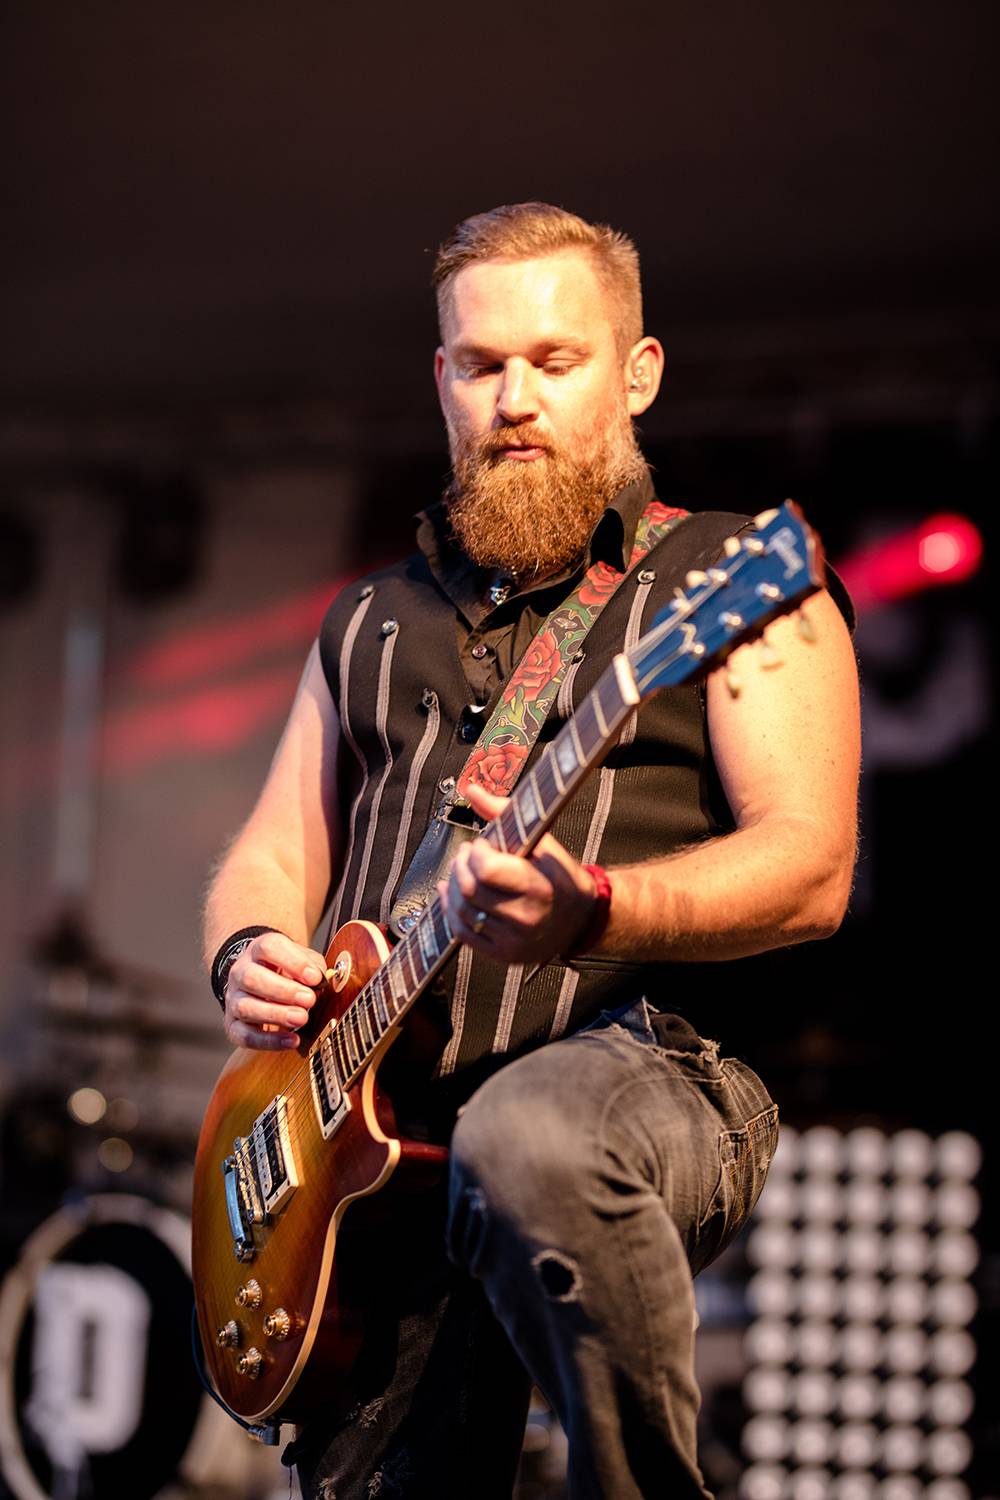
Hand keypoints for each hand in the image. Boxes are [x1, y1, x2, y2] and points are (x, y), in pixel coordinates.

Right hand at [223, 931, 327, 1050]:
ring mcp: (233, 999)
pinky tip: (292, 1040)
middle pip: (252, 978)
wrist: (260, 981)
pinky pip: (244, 1035)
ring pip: (245, 1007)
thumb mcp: (302, 960)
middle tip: (309, 1000)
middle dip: (284, 991)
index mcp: (258, 950)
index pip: (269, 948)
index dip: (293, 962)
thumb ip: (313, 966)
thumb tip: (322, 980)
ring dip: (276, 1014)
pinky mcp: (233, 1025)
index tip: (314, 978)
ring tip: (302, 1018)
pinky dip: (269, 1041)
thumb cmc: (286, 970)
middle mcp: (241, 972)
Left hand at [438, 783, 596, 966]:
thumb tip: (474, 790)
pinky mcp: (501, 954)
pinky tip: (452, 893)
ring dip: (453, 885)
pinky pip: (461, 933)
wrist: (580, 920)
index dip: (477, 852)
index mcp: (540, 887)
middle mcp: (525, 918)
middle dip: (461, 864)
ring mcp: (512, 940)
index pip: (487, 870)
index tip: (484, 845)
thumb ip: (505, 814)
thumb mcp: (543, 843)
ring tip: (463, 871)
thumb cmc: (560, 878)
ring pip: (460, 911)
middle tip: (468, 854)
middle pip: (469, 889)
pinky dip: (450, 909)